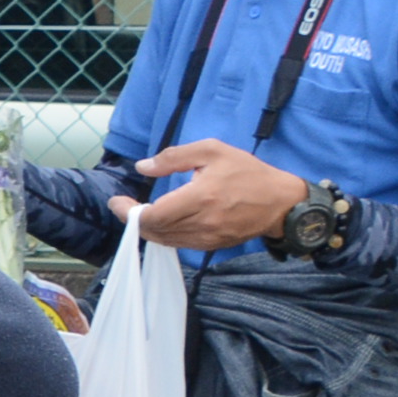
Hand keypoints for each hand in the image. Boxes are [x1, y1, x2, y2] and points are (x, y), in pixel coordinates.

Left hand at [124, 137, 306, 250]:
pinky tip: (163, 222)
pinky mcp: (213, 246)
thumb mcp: (213, 151)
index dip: (129, 212)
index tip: (116, 202)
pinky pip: (179, 244)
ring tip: (140, 213)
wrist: (281, 202)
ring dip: (148, 229)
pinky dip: (165, 235)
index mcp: (200, 198)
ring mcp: (208, 238)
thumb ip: (175, 157)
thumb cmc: (247, 172)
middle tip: (125, 206)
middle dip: (134, 220)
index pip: (153, 215)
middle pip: (155, 231)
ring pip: (165, 241)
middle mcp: (202, 223)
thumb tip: (143, 167)